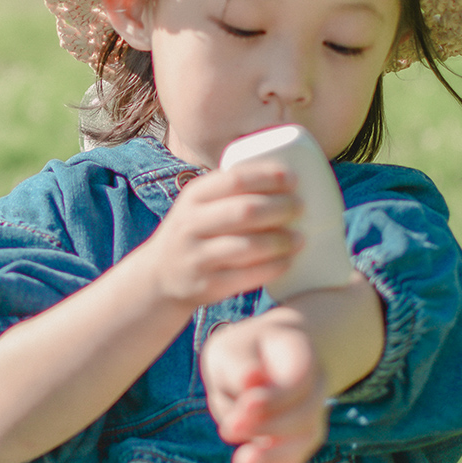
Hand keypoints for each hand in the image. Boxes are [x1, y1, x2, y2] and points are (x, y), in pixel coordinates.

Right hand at [143, 162, 302, 309]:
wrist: (161, 276)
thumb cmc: (196, 232)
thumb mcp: (200, 204)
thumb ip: (231, 192)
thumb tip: (287, 180)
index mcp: (193, 196)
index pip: (235, 179)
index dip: (268, 177)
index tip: (293, 179)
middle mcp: (191, 224)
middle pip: (245, 211)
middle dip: (280, 207)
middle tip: (300, 207)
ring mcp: (197, 256)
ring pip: (248, 246)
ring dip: (280, 241)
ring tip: (300, 237)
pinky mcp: (207, 285)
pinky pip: (247, 275)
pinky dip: (272, 267)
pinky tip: (288, 261)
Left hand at [200, 312, 329, 462]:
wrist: (263, 359)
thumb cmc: (241, 354)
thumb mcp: (230, 350)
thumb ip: (238, 366)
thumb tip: (249, 382)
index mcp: (301, 354)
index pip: (298, 379)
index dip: (275, 398)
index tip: (245, 406)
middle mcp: (315, 384)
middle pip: (304, 413)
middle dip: (268, 427)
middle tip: (229, 429)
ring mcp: (312, 412)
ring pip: (305, 438)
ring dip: (274, 455)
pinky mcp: (300, 438)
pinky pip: (299, 457)